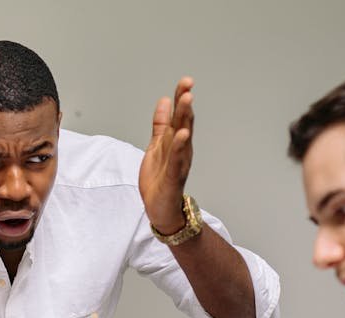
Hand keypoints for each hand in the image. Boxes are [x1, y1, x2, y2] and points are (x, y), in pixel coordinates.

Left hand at [138, 77, 195, 234]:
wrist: (161, 208)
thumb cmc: (160, 178)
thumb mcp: (157, 146)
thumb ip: (160, 124)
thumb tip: (164, 100)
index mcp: (175, 141)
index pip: (180, 116)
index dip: (181, 98)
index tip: (185, 81)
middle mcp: (181, 149)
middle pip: (184, 122)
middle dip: (185, 103)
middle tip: (187, 85)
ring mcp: (178, 162)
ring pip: (182, 137)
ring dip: (185, 118)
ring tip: (186, 100)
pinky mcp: (173, 176)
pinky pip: (176, 159)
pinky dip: (179, 146)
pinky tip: (181, 134)